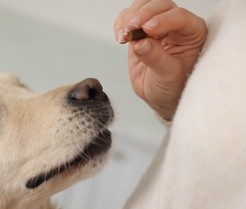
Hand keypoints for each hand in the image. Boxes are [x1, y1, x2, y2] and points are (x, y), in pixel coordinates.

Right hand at [115, 0, 206, 120]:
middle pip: (160, 5)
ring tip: (125, 36)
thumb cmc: (172, 87)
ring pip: (143, 6)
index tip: (147, 29)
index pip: (179, 16)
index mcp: (192, 33)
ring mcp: (157, 25)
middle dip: (143, 15)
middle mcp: (176, 25)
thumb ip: (156, 58)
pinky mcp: (140, 31)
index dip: (162, 20)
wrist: (160, 95)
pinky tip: (121, 37)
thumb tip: (140, 43)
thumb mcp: (168, 76)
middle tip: (131, 29)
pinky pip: (129, 16)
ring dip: (130, 17)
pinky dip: (121, 22)